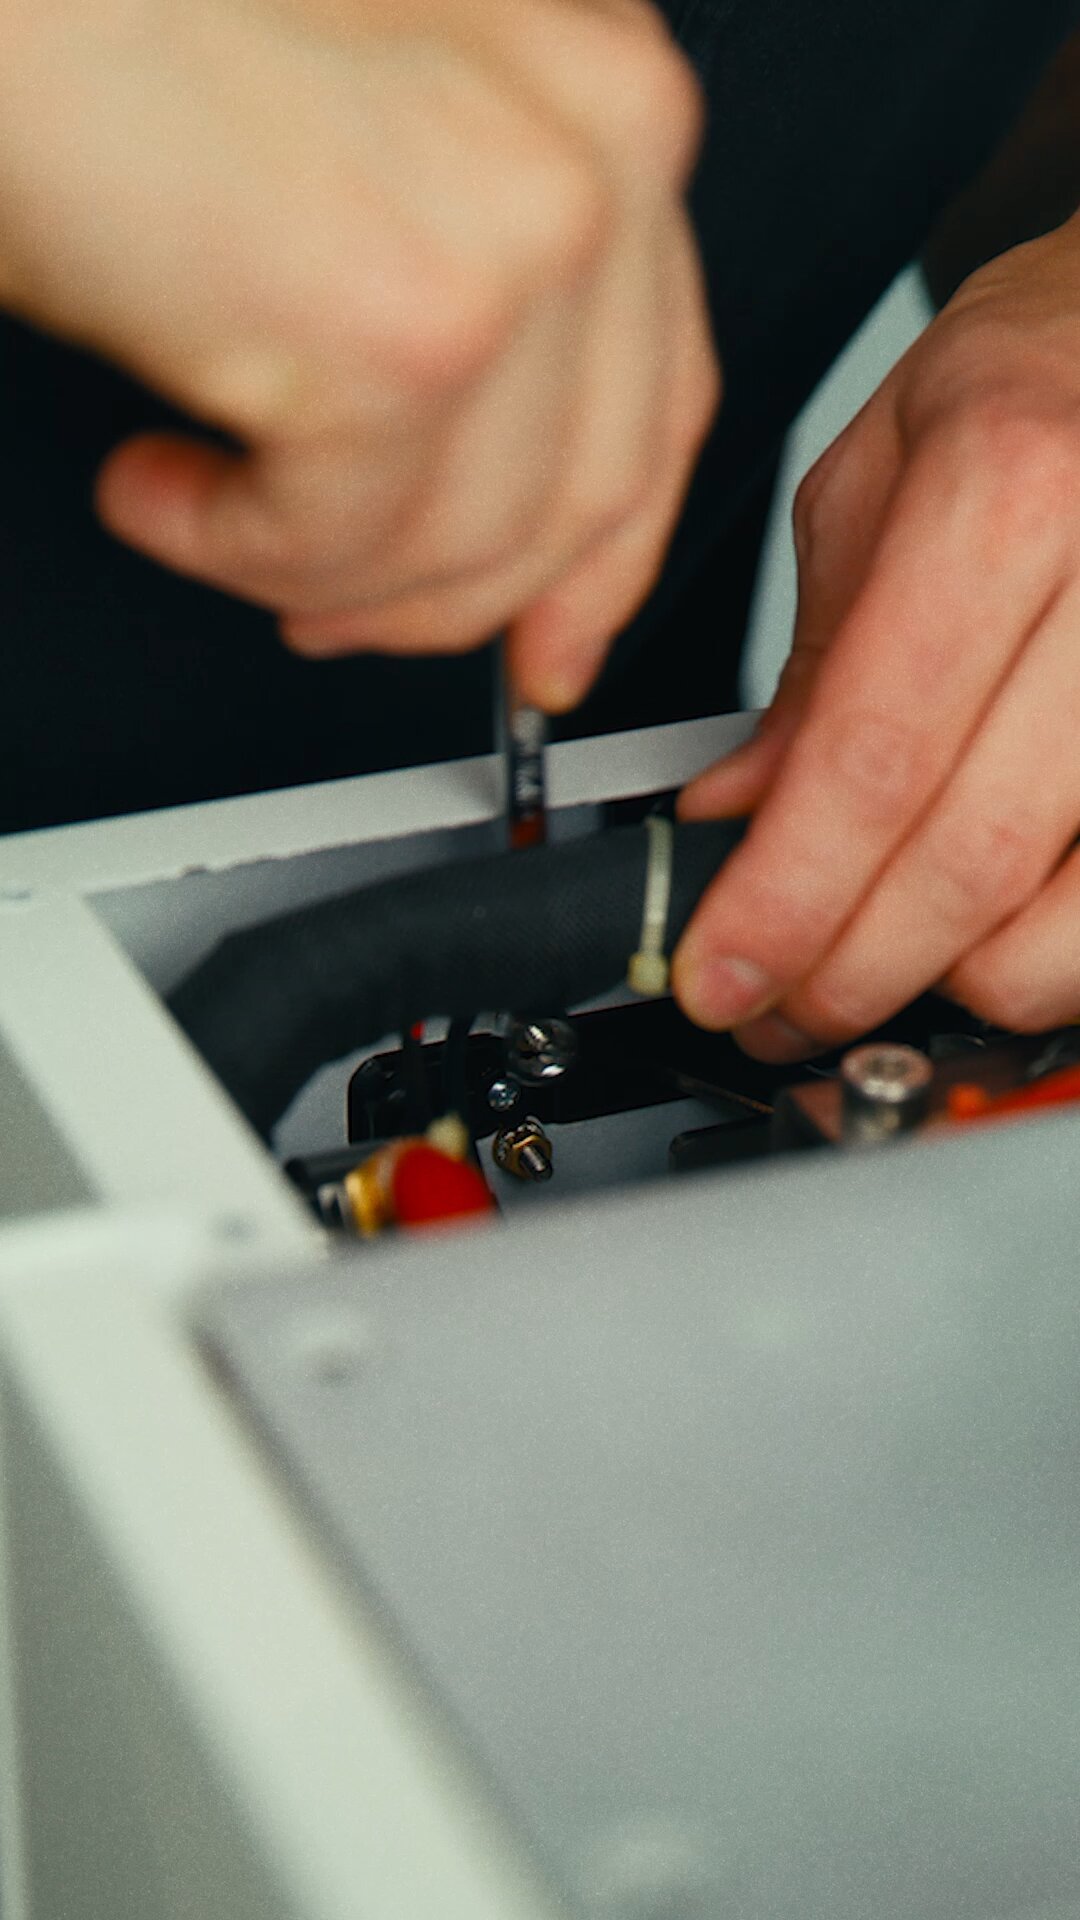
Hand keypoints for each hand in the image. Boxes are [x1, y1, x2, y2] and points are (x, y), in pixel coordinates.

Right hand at [0, 0, 717, 708]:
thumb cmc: (143, 31)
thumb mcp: (388, 155)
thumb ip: (484, 299)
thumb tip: (501, 508)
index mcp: (609, 101)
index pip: (659, 400)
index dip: (598, 562)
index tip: (552, 643)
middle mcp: (598, 149)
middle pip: (585, 495)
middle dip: (443, 599)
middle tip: (334, 611)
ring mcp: (517, 237)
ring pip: (465, 545)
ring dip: (315, 576)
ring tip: (203, 512)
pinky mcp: (401, 326)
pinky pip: (337, 546)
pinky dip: (226, 551)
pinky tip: (158, 489)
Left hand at [672, 219, 1079, 1055]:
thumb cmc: (1035, 375)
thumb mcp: (879, 479)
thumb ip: (808, 666)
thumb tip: (730, 817)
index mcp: (1015, 490)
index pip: (876, 752)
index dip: (783, 896)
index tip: (718, 971)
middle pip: (972, 857)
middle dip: (847, 972)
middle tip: (771, 1008)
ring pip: (1067, 923)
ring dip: (945, 986)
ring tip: (862, 972)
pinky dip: (1038, 960)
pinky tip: (973, 939)